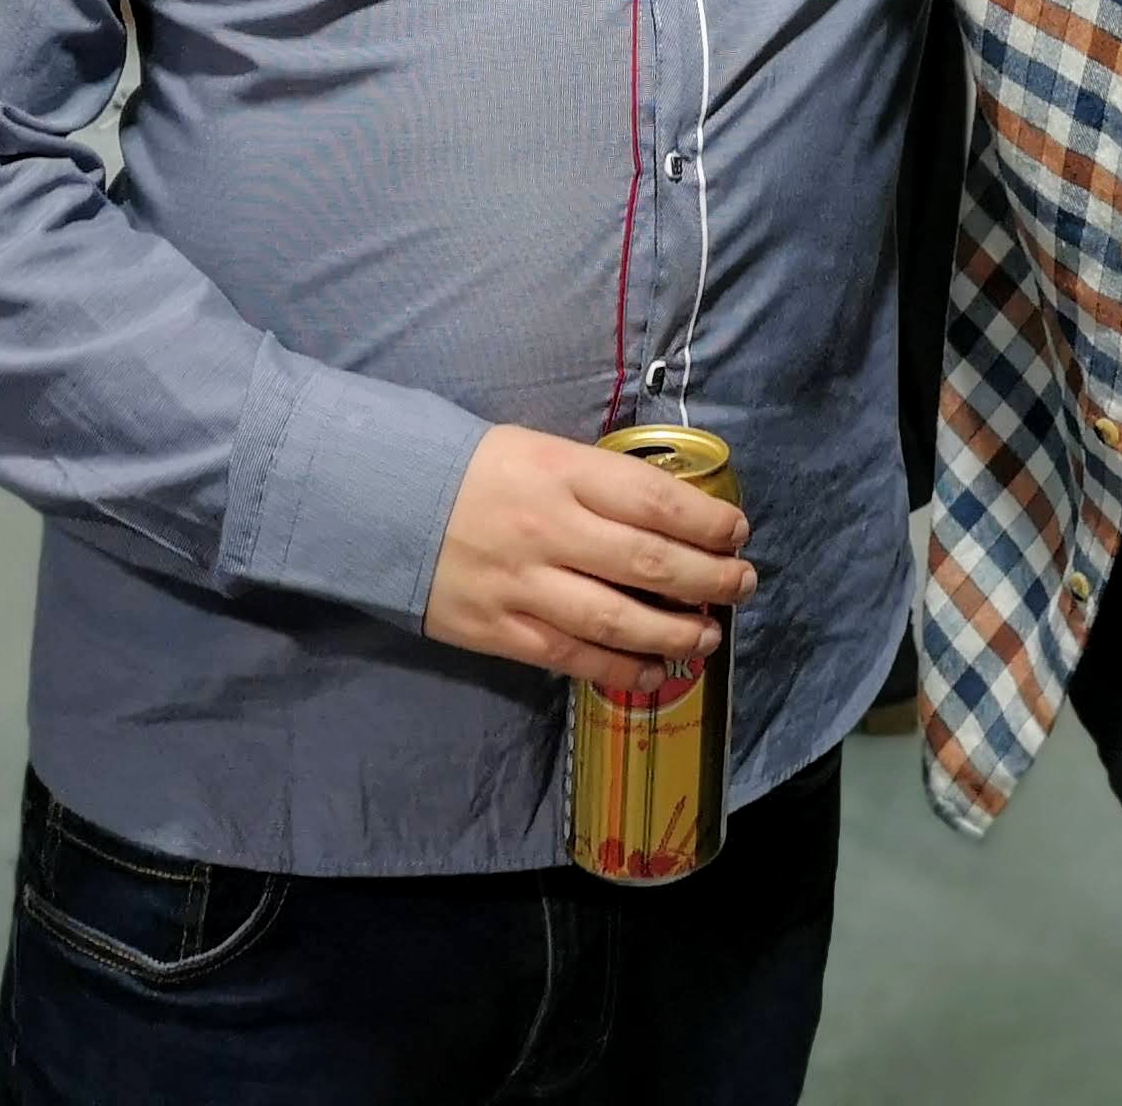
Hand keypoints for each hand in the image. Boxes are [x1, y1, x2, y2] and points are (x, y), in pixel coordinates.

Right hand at [424, 423, 757, 695]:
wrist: (379, 502)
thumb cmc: (476, 471)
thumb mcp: (542, 450)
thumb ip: (600, 482)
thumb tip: (672, 513)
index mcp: (563, 472)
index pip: (655, 500)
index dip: (708, 521)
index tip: (737, 532)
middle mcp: (549, 529)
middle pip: (649, 562)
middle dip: (709, 579)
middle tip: (742, 584)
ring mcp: (523, 585)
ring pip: (617, 619)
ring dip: (675, 633)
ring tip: (708, 636)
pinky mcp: (499, 631)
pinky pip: (572, 657)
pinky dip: (620, 668)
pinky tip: (654, 671)